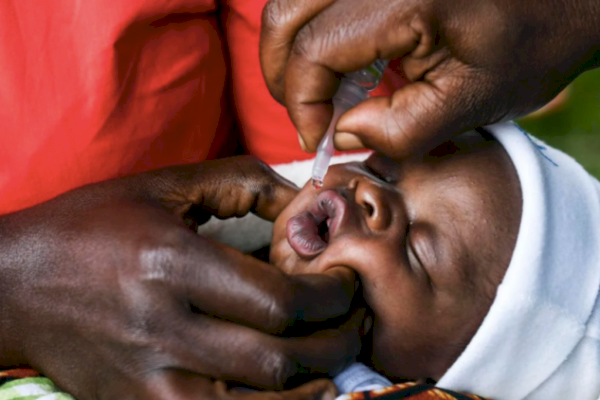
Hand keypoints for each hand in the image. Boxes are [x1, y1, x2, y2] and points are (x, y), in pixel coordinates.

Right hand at [0, 156, 362, 399]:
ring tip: (339, 355)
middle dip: (337, 340)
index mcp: (172, 264)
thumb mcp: (161, 187)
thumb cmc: (90, 228)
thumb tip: (302, 198)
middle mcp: (163, 328)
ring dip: (316, 384)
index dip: (330, 296)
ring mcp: (150, 379)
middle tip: (356, 318)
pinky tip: (296, 392)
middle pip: (279, 356)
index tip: (345, 283)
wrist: (16, 285)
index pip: (278, 299)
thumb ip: (238, 184)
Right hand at [260, 0, 599, 155]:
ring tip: (325, 91)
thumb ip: (398, 130)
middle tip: (310, 116)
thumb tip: (341, 133)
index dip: (303, 104)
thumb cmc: (528, 44)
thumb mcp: (469, 103)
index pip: (313, 51)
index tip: (317, 138)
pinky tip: (344, 60)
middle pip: (284, 15)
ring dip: (295, 50)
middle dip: (284, 75)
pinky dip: (314, 30)